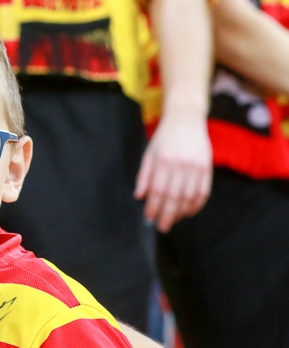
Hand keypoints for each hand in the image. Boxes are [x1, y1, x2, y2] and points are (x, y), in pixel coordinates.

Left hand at [134, 109, 212, 232]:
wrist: (186, 119)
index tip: (149, 218)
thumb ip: (144, 176)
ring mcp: (197, 166)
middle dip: (167, 215)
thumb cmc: (164, 139)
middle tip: (162, 227)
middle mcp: (181, 164)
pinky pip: (203, 192)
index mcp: (164, 161)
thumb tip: (139, 197)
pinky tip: (188, 212)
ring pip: (190, 197)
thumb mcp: (148, 154)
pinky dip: (196, 205)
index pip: (158, 191)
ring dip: (181, 213)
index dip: (153, 207)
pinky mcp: (207, 167)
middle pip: (174, 197)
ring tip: (173, 220)